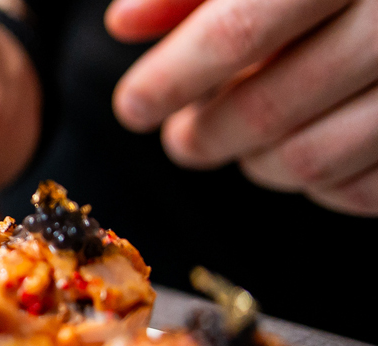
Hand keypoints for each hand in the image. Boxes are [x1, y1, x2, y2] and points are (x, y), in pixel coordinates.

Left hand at [110, 0, 377, 214]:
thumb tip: (124, 25)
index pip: (238, 31)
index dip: (172, 78)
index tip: (134, 106)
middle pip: (271, 108)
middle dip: (207, 134)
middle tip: (183, 138)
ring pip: (315, 160)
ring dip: (258, 163)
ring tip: (241, 140)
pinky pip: (367, 189)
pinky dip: (324, 183)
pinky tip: (306, 150)